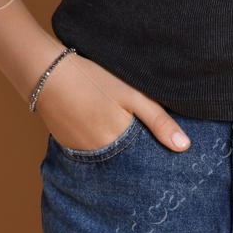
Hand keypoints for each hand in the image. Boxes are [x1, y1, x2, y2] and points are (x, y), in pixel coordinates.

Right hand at [35, 52, 191, 152]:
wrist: (48, 73)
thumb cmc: (95, 79)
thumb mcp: (134, 95)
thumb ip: (159, 121)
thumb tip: (184, 147)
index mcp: (118, 143)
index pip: (144, 159)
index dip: (154, 152)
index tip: (162, 149)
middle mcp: (98, 155)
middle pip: (126, 159)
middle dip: (137, 151)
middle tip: (139, 131)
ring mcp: (80, 153)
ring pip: (109, 156)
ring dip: (118, 147)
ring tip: (117, 123)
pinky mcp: (68, 146)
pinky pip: (91, 152)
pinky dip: (100, 142)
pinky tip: (100, 124)